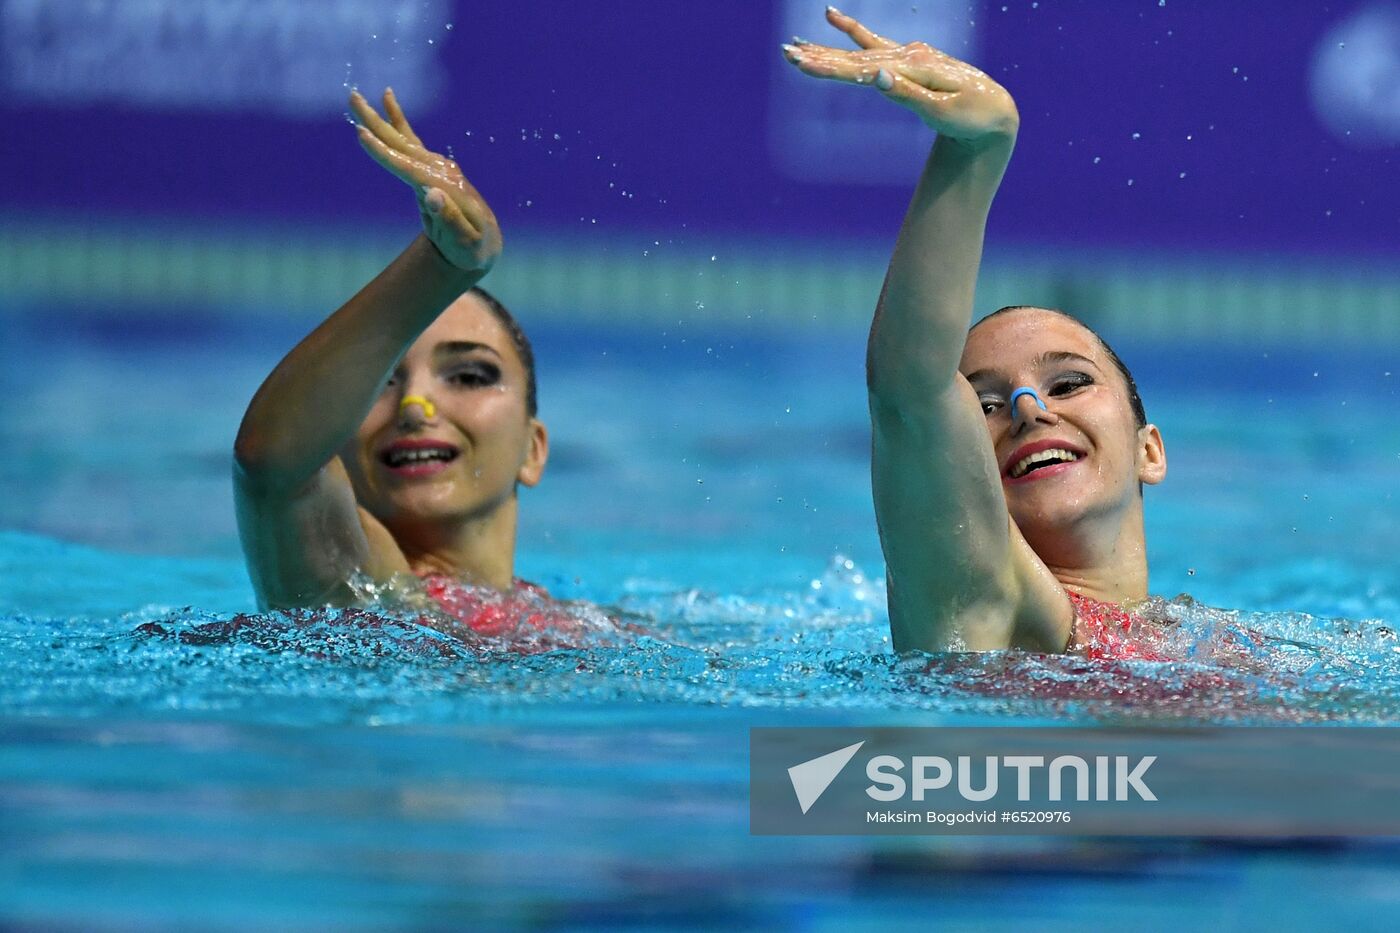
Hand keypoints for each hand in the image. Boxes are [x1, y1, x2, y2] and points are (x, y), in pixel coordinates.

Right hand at [350, 89, 501, 274]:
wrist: (485, 241)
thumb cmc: (473, 247)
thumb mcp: (465, 242)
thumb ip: (451, 219)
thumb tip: (430, 194)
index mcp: (447, 188)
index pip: (410, 169)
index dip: (385, 154)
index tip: (362, 135)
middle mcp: (442, 171)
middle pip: (404, 145)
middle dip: (377, 123)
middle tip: (352, 97)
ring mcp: (438, 167)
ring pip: (404, 139)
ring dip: (380, 118)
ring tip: (356, 97)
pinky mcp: (431, 167)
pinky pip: (411, 142)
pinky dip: (397, 123)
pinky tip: (387, 102)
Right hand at [782, 7, 1017, 145]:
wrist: (994, 109)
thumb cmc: (971, 117)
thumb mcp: (943, 112)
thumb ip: (909, 94)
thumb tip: (877, 77)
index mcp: (913, 68)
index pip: (862, 70)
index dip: (830, 68)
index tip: (803, 65)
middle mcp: (907, 56)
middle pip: (854, 58)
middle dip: (819, 57)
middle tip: (786, 54)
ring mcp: (907, 54)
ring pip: (858, 52)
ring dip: (825, 50)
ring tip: (795, 47)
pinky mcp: (908, 58)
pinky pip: (874, 42)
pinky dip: (852, 30)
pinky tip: (831, 15)